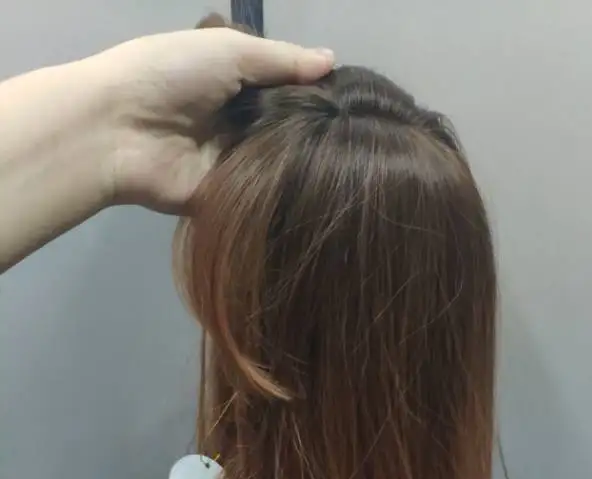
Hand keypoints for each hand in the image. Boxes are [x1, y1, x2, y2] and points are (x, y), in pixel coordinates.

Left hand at [97, 28, 333, 212]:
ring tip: (349, 160)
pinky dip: (287, 191)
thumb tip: (332, 62)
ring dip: (307, 159)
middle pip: (289, 126)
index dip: (316, 92)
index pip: (287, 89)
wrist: (118, 131)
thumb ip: (281, 60)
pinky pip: (266, 195)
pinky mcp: (230, 198)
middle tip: (357, 133)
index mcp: (235, 82)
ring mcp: (235, 162)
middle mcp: (238, 122)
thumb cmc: (170, 75)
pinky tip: (324, 189)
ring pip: (283, 161)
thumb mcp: (230, 51)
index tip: (355, 100)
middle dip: (317, 128)